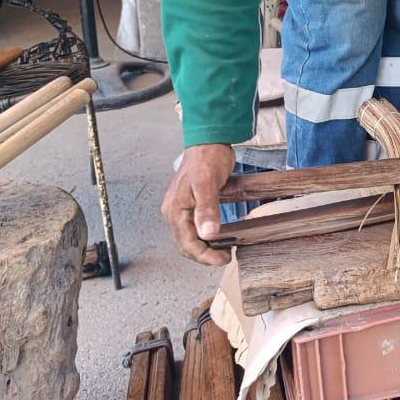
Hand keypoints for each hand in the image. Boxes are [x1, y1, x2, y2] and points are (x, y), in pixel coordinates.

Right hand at [162, 143, 235, 265]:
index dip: (205, 255)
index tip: (223, 259)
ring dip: (204, 248)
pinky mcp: (190, 204)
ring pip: (189, 238)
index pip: (187, 243)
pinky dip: (204, 236)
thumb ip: (207, 210)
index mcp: (175, 209)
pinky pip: (193, 227)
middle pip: (186, 244)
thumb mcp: (207, 184)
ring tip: (222, 250)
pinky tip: (218, 236)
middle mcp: (174, 211)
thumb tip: (208, 234)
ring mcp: (181, 208)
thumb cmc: (207, 158)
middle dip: (204, 255)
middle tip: (225, 257)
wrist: (209, 140)